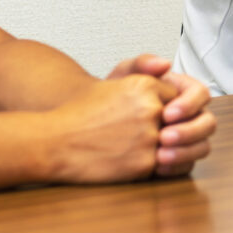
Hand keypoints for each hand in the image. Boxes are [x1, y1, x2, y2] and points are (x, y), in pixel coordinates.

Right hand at [44, 74, 175, 183]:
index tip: (153, 115)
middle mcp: (150, 109)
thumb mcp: (113, 83)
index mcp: (144, 86)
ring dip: (161, 148)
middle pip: (177, 121)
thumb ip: (144, 72)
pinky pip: (161, 165)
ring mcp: (149, 137)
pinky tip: (132, 160)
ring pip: (172, 144)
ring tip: (141, 147)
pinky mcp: (145, 163)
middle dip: (166, 128)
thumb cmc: (80, 112)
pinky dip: (150, 165)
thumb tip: (167, 66)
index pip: (175, 96)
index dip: (166, 108)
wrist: (56, 142)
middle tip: (149, 133)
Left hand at [106, 55, 215, 175]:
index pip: (201, 94)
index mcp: (183, 92)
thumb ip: (142, 63)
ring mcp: (187, 138)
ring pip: (202, 147)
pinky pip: (188, 166)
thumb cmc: (116, 95)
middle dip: (189, 132)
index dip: (189, 104)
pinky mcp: (180, 157)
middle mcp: (190, 115)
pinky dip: (175, 168)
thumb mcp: (125, 75)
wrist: (99, 122)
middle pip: (208, 123)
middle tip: (164, 137)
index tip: (167, 113)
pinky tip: (158, 169)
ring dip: (185, 153)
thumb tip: (164, 64)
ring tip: (160, 156)